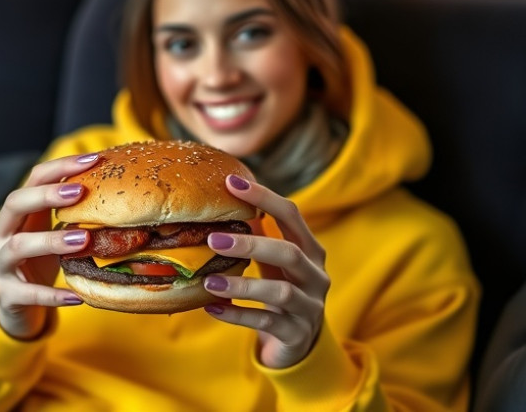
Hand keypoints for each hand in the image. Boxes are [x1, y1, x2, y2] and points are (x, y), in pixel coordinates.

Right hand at [0, 153, 99, 339]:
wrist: (16, 307)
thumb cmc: (40, 263)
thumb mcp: (53, 234)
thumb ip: (73, 215)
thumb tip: (120, 193)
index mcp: (17, 213)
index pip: (33, 179)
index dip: (60, 167)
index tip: (93, 160)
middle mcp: (1, 233)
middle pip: (14, 203)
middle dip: (46, 195)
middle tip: (80, 192)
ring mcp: (0, 265)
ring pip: (18, 246)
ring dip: (51, 240)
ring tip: (84, 240)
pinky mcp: (6, 296)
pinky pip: (28, 294)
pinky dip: (52, 295)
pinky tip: (77, 297)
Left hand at [202, 174, 329, 368]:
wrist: (300, 342)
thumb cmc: (282, 291)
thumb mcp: (274, 262)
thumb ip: (259, 236)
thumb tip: (222, 201)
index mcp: (311, 251)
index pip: (292, 216)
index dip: (265, 198)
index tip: (232, 183)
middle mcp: (316, 276)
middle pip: (290, 254)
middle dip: (252, 245)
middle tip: (214, 239)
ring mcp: (309, 307)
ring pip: (281, 293)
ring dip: (243, 285)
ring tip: (209, 280)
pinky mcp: (297, 334)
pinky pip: (267, 322)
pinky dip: (238, 314)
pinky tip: (212, 307)